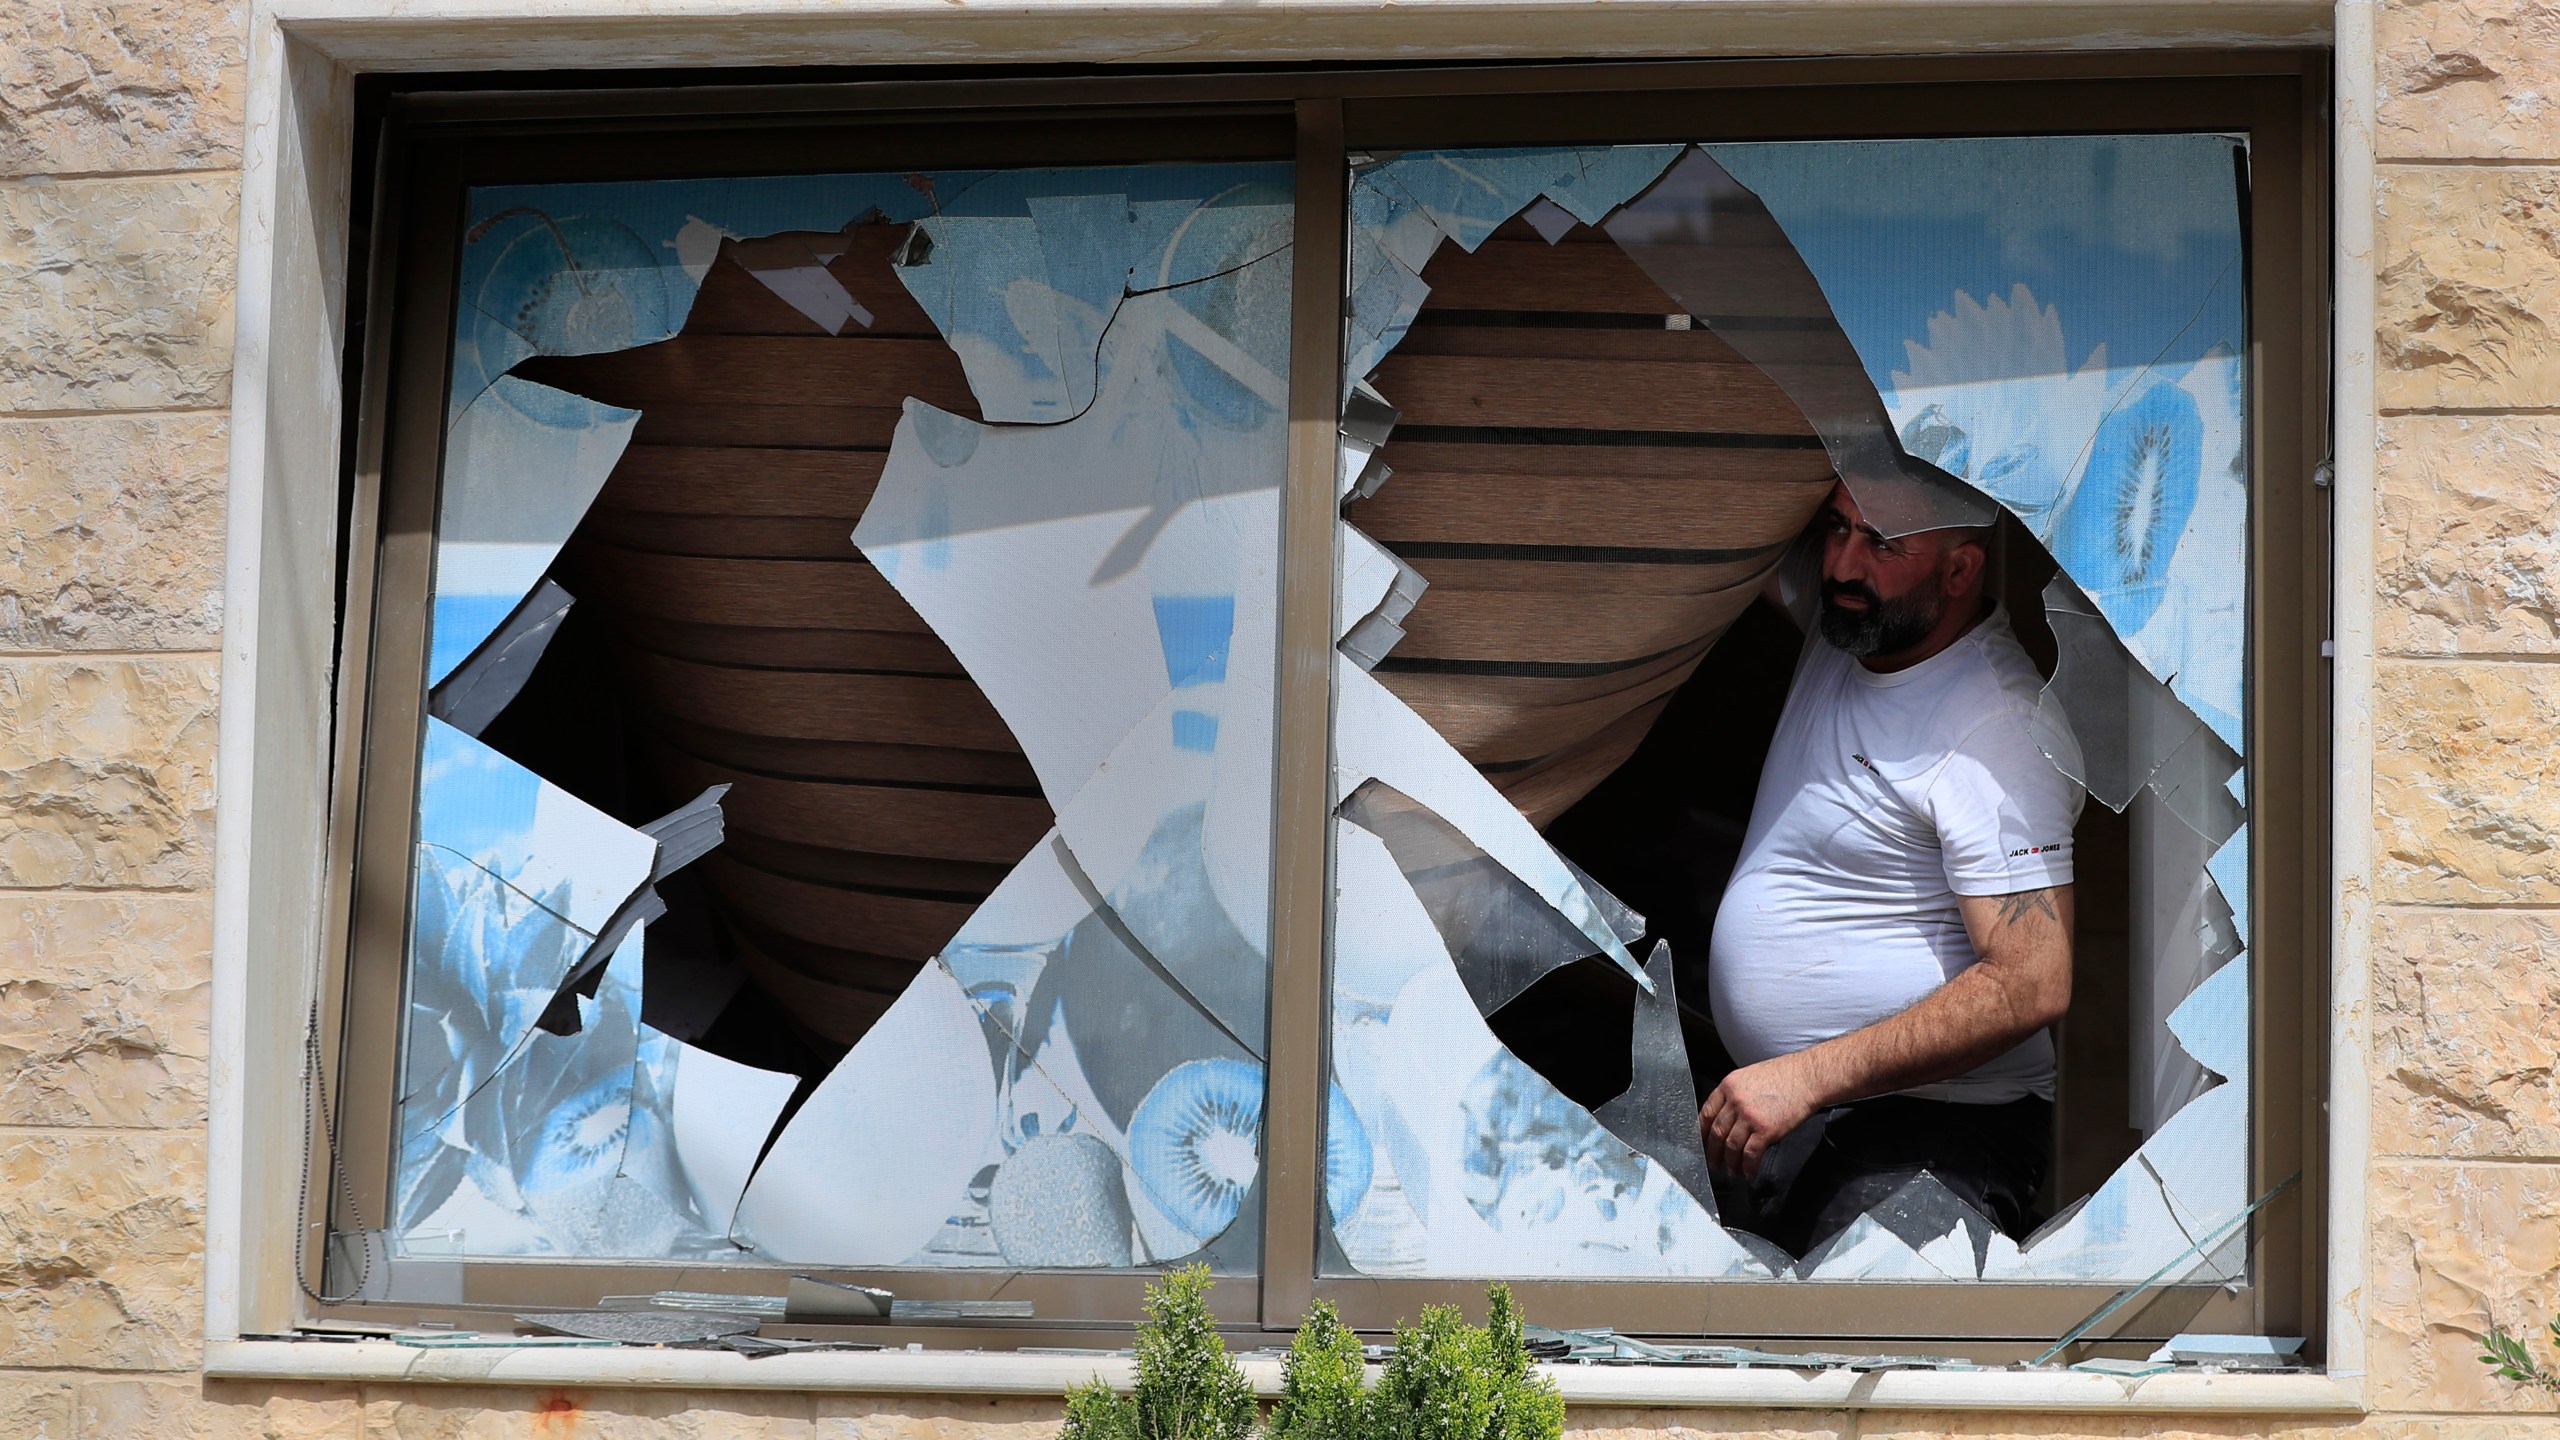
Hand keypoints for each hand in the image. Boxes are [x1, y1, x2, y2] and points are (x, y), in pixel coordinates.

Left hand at [1698, 1055, 1824, 1177]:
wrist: (1808, 1077)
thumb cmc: (1785, 1075)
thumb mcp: (1750, 1076)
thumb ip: (1735, 1094)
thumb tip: (1728, 1116)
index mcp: (1728, 1086)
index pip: (1707, 1113)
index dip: (1702, 1132)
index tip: (1702, 1142)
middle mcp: (1735, 1101)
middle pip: (1717, 1132)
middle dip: (1713, 1152)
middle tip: (1714, 1163)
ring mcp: (1749, 1116)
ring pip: (1732, 1146)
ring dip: (1731, 1163)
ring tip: (1732, 1171)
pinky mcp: (1766, 1130)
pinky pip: (1751, 1154)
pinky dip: (1748, 1166)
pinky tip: (1749, 1173)